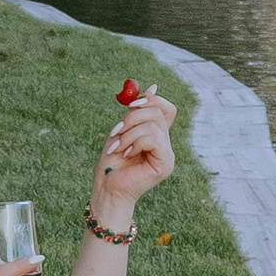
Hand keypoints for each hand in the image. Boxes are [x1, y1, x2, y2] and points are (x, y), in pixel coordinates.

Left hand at [91, 93, 174, 230]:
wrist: (107, 188)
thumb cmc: (112, 162)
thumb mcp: (122, 130)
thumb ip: (135, 112)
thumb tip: (153, 87)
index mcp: (157, 135)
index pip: (166, 108)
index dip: (150, 101)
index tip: (131, 105)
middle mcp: (166, 143)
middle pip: (157, 112)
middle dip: (132, 117)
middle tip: (117, 133)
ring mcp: (168, 154)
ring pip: (152, 124)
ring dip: (129, 134)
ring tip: (119, 148)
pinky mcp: (166, 164)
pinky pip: (153, 138)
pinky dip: (135, 142)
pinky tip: (127, 155)